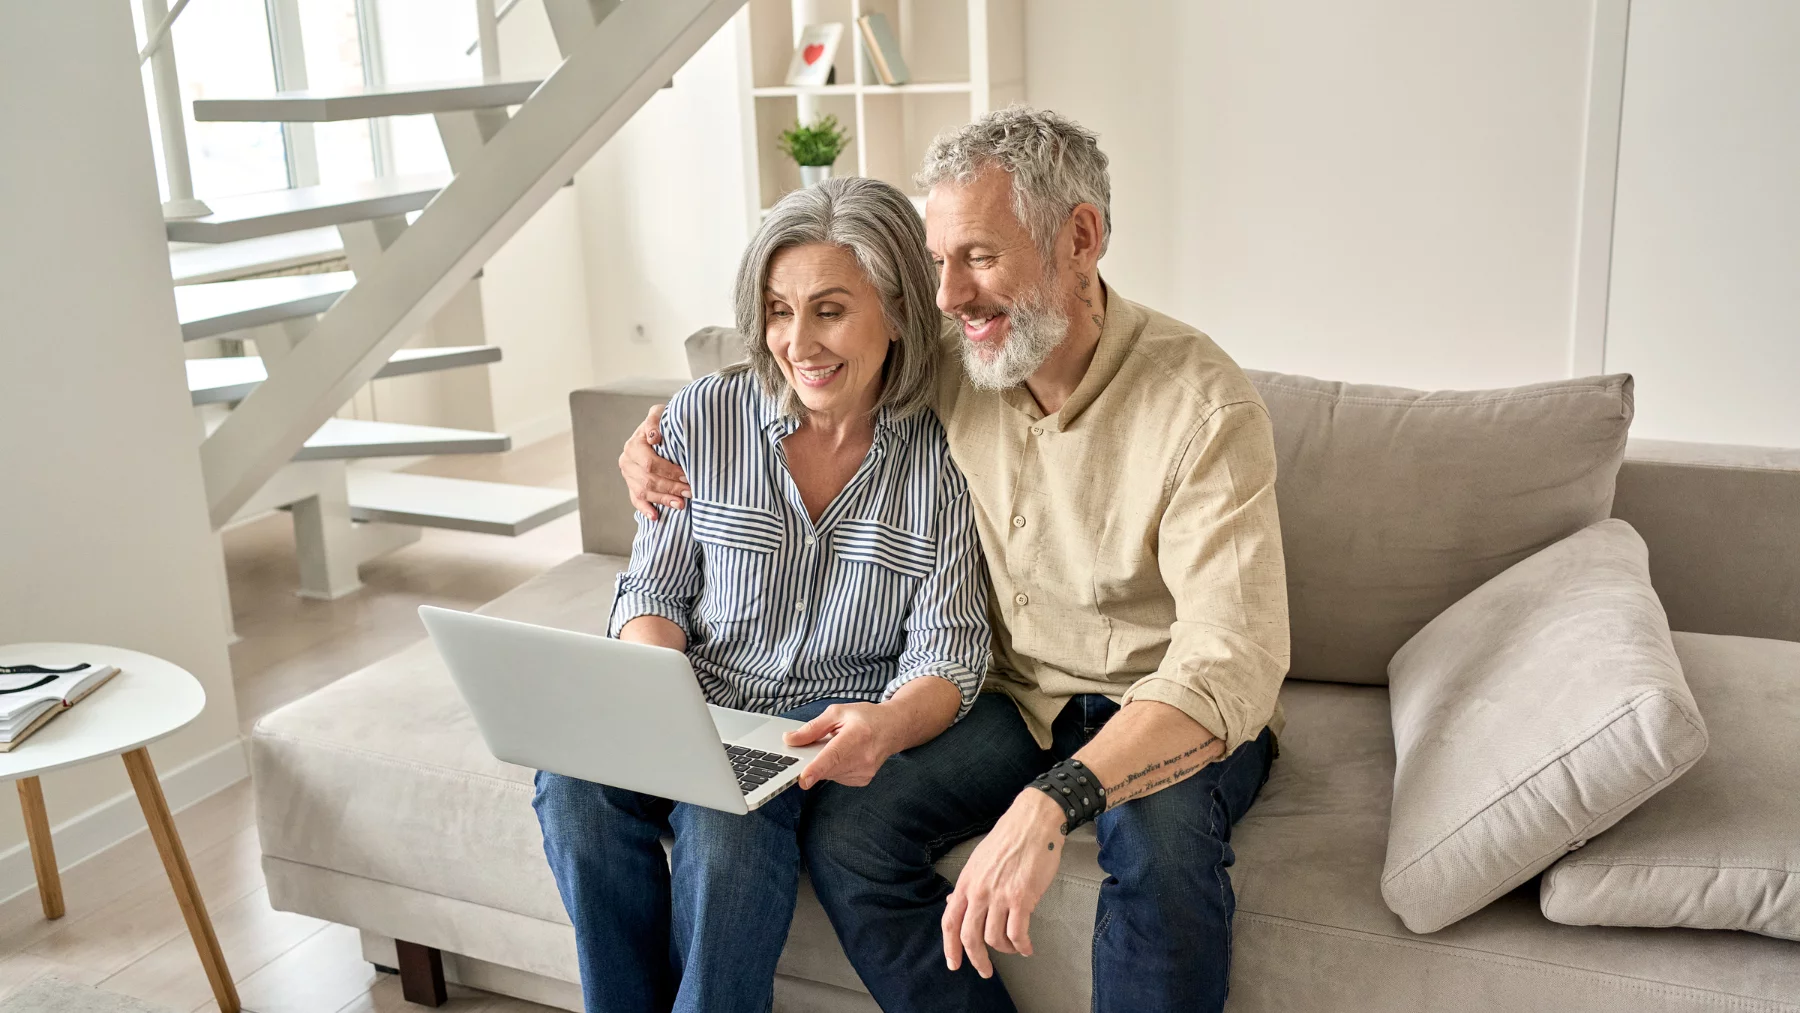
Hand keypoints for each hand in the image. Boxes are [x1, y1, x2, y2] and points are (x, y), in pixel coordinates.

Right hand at [619, 404, 690, 519]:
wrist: (657, 430)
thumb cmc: (663, 422)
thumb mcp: (659, 413)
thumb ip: (655, 420)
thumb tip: (654, 438)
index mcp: (634, 445)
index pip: (650, 463)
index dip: (669, 472)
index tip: (686, 477)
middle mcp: (627, 461)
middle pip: (648, 480)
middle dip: (670, 488)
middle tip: (690, 492)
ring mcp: (628, 475)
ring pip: (644, 492)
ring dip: (663, 500)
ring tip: (681, 505)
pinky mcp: (631, 485)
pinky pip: (636, 500)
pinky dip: (645, 509)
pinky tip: (655, 516)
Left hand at [783, 702, 899, 787]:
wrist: (893, 728)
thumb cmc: (866, 718)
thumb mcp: (837, 713)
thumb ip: (812, 728)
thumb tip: (790, 740)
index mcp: (858, 735)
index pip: (834, 756)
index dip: (817, 768)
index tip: (803, 780)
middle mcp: (864, 757)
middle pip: (827, 767)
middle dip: (816, 759)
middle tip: (824, 743)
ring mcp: (865, 771)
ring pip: (830, 774)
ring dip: (827, 763)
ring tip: (841, 746)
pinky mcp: (863, 780)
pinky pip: (837, 777)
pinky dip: (835, 768)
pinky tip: (845, 756)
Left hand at [941, 789, 1064, 976]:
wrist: (1033, 822)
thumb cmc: (1008, 839)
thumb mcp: (978, 860)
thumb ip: (968, 885)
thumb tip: (951, 903)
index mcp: (966, 882)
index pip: (950, 921)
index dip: (950, 947)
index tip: (953, 964)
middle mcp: (979, 892)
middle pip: (970, 937)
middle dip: (977, 959)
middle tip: (985, 971)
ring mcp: (1000, 896)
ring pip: (995, 938)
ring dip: (1005, 950)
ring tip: (1015, 949)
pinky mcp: (1022, 898)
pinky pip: (1018, 934)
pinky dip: (1022, 946)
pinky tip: (1027, 948)